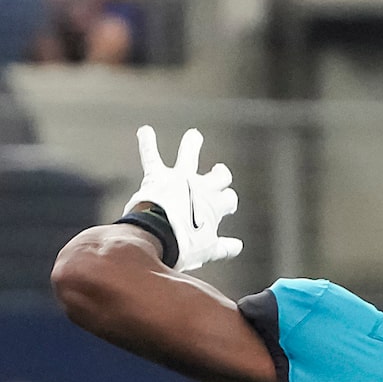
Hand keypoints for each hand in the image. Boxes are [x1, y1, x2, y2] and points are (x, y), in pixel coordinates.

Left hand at [127, 125, 241, 272]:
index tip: (227, 206)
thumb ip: (223, 248)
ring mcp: (180, 179)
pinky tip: (145, 131)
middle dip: (220, 174)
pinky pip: (151, 156)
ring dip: (192, 144)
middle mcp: (202, 187)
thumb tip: (237, 246)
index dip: (228, 202)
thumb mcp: (208, 250)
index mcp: (216, 206)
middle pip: (220, 176)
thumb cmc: (185, 246)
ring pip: (189, 155)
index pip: (229, 199)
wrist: (160, 236)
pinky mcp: (158, 177)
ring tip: (194, 136)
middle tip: (219, 171)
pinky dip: (147, 143)